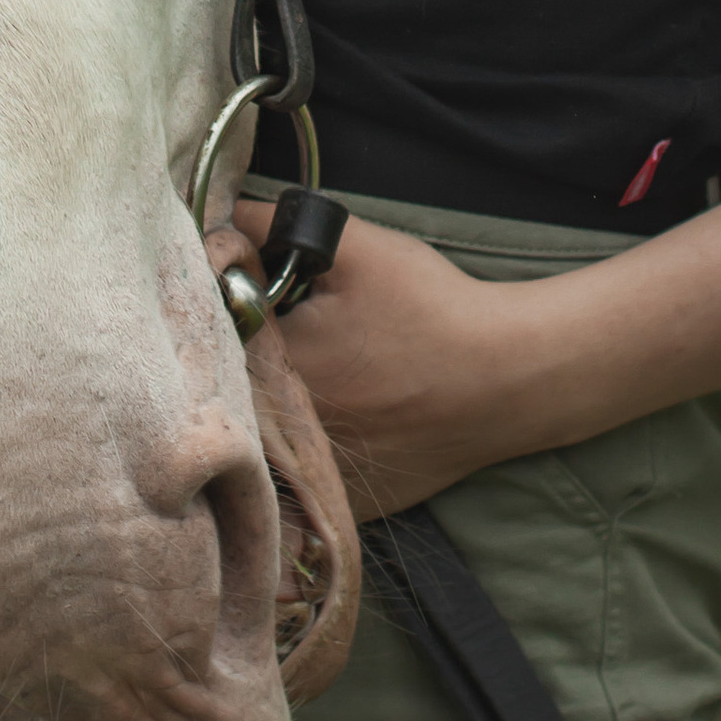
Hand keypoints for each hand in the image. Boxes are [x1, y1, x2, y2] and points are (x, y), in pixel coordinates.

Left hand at [231, 200, 536, 518]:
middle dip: (245, 361)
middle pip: (235, 396)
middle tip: (289, 330)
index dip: (223, 311)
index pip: (213, 339)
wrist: (506, 379)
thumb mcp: (353, 248)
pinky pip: (310, 478)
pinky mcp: (353, 507)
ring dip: (274, 408)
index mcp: (275, 371)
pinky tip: (347, 416)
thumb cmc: (429, 309)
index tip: (250, 293)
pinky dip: (314, 449)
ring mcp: (319, 480)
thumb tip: (218, 214)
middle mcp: (286, 437)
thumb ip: (274, 225)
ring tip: (323, 372)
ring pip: (270, 442)